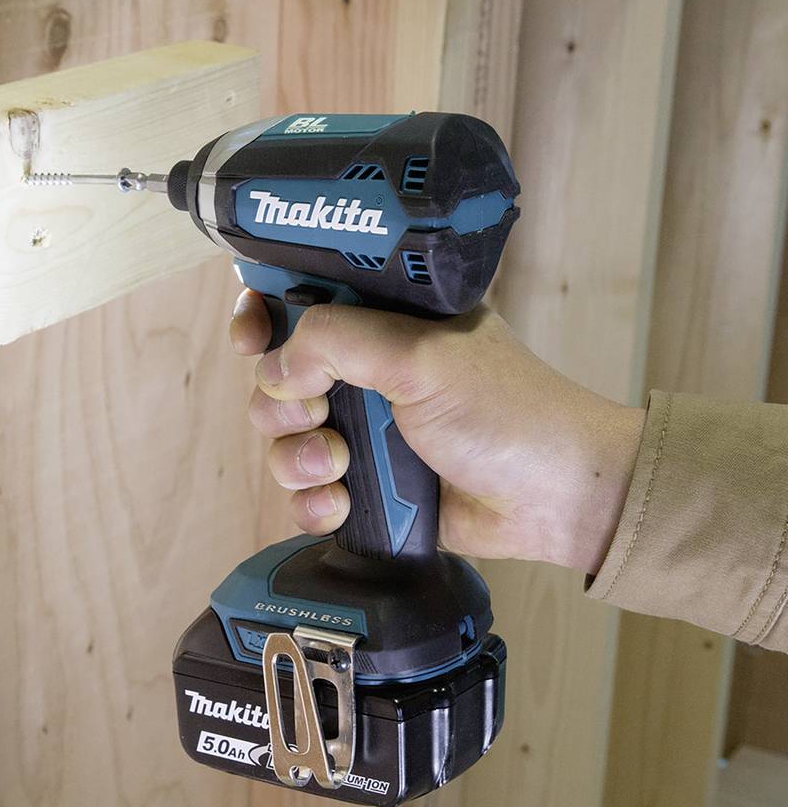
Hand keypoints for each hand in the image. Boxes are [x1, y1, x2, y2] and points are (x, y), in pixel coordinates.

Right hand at [229, 293, 644, 574]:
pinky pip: (307, 491)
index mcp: (382, 320)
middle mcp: (366, 370)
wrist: (553, 498)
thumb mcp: (420, 355)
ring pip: (283, 438)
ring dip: (296, 457)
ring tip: (337, 468)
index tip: (252, 337)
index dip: (264, 316)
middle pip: (277, 378)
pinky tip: (341, 505)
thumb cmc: (505, 412)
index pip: (300, 300)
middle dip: (281, 403)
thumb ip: (338, 341)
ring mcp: (365, 429)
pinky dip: (313, 502)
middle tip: (318, 414)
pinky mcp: (366, 484)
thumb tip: (274, 366)